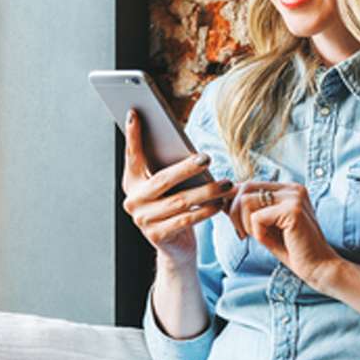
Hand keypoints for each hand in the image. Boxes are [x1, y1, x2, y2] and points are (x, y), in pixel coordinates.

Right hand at [121, 109, 236, 268]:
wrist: (176, 246)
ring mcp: (143, 220)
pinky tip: (220, 204)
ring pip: (179, 201)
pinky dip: (205, 211)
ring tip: (226, 184)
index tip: (136, 113)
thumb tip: (193, 151)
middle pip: (163, 180)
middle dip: (187, 168)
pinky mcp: (157, 236)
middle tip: (207, 157)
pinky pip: (186, 220)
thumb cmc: (177, 207)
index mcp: (133, 182)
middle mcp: (133, 200)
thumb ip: (173, 170)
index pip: (133, 156)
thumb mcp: (172, 188)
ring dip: (206, 192)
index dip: (133, 136)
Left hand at [229, 181, 342, 289]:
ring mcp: (294, 197)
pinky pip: (257, 218)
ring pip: (246, 201)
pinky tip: (270, 241)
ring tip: (259, 237)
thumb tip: (221, 199)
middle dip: (235, 213)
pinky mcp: (294, 210)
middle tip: (243, 234)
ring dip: (245, 225)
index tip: (237, 224)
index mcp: (288, 189)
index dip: (234, 203)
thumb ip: (249, 210)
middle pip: (244, 188)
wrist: (318, 267)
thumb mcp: (265, 226)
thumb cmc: (292, 249)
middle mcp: (293, 188)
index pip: (248, 184)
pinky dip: (258, 234)